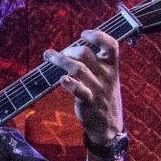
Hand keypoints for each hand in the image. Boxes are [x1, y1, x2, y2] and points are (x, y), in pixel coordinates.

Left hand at [46, 30, 124, 146]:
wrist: (109, 126)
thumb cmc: (103, 97)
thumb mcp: (107, 78)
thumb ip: (96, 64)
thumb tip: (72, 48)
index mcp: (112, 67)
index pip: (111, 45)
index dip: (98, 36)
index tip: (83, 34)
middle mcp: (107, 76)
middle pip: (85, 53)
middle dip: (69, 49)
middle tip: (57, 53)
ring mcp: (98, 89)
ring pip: (77, 68)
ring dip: (60, 60)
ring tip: (48, 56)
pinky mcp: (89, 102)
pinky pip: (79, 90)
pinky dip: (69, 83)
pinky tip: (62, 79)